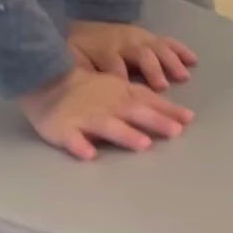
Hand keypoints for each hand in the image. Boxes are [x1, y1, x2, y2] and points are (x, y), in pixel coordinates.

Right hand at [18, 66, 193, 160]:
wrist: (44, 77)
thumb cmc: (87, 87)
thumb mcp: (118, 86)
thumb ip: (144, 98)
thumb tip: (181, 116)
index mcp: (120, 94)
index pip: (147, 101)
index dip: (167, 110)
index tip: (189, 119)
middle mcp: (107, 106)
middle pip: (133, 112)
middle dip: (155, 121)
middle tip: (176, 132)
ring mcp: (84, 118)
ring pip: (106, 125)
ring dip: (125, 134)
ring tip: (143, 144)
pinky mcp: (63, 129)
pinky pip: (71, 139)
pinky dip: (79, 145)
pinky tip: (88, 154)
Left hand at [67, 20, 197, 91]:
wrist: (90, 22)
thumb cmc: (83, 50)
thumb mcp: (74, 60)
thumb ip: (79, 74)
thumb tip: (81, 91)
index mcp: (105, 50)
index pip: (113, 64)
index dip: (120, 77)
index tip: (128, 94)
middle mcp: (125, 43)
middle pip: (141, 55)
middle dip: (152, 70)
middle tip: (162, 87)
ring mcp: (141, 38)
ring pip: (158, 48)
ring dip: (171, 62)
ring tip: (183, 77)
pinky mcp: (151, 37)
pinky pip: (168, 42)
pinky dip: (181, 50)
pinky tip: (193, 60)